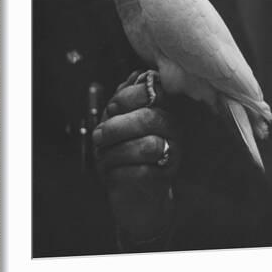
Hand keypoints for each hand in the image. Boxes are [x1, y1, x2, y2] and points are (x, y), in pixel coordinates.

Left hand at [92, 70, 180, 246]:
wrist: (132, 195)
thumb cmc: (123, 153)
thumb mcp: (118, 121)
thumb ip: (125, 98)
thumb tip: (136, 75)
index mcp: (162, 110)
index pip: (153, 91)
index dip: (127, 97)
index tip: (111, 108)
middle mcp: (172, 130)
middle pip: (149, 118)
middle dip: (116, 127)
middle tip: (99, 136)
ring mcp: (171, 155)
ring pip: (147, 146)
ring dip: (115, 152)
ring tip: (102, 157)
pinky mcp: (164, 180)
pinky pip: (141, 173)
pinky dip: (117, 173)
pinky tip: (111, 173)